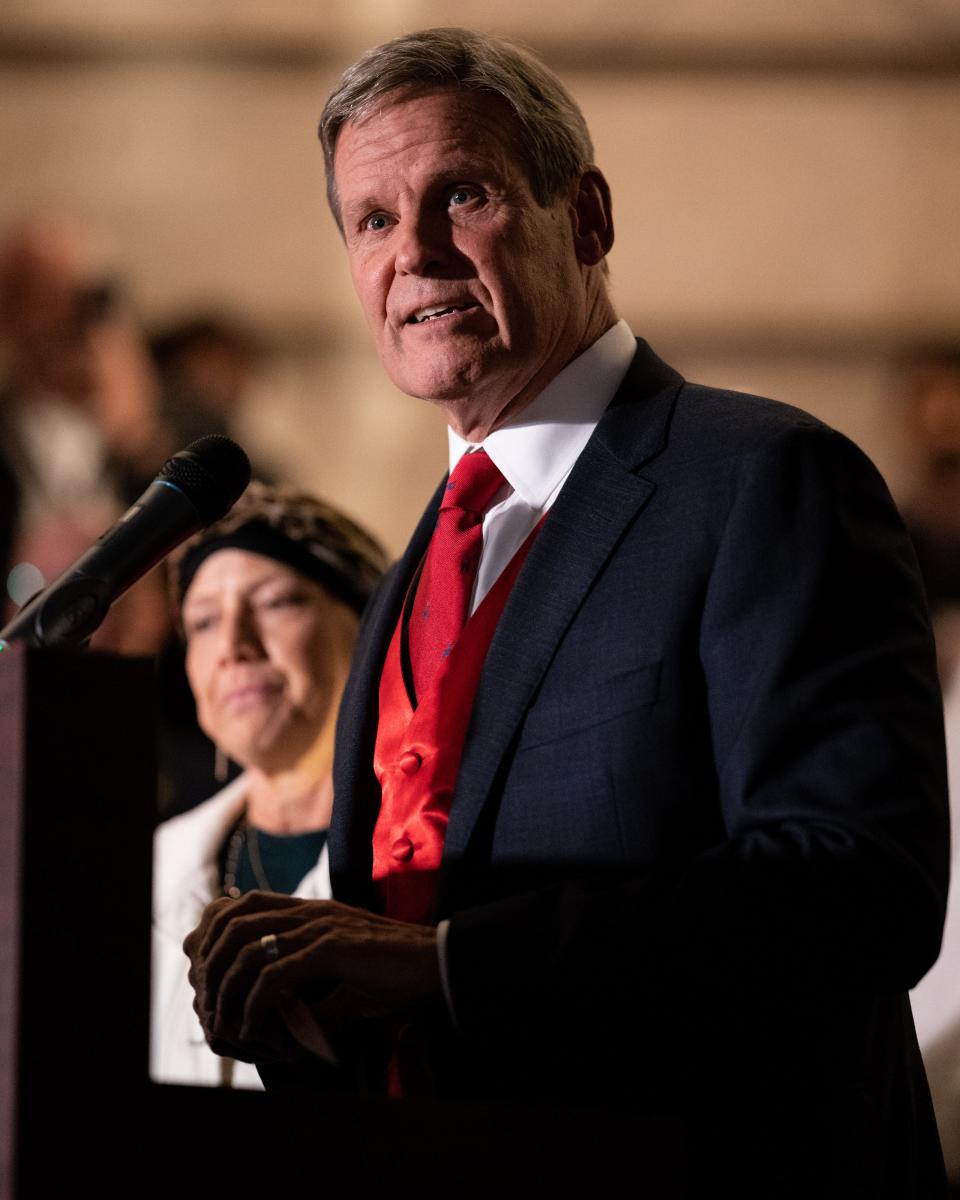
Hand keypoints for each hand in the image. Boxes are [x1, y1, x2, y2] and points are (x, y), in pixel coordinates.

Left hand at [184, 892, 440, 1062]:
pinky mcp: (332, 950)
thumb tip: (280, 1023)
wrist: (437, 964)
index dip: (215, 934)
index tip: (206, 976)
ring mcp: (320, 927)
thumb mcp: (344, 977)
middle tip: (205, 1004)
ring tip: (222, 1022)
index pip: (242, 905)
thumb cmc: (395, 974)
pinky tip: (252, 1028)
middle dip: (209, 964)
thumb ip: (310, 989)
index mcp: (310, 910)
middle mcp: (309, 911)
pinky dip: (255, 1005)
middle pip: (233, 923)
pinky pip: (275, 977)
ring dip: (226, 989)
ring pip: (247, 950)